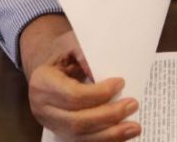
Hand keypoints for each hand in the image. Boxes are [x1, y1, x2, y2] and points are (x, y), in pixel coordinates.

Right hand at [21, 15, 141, 140]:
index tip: (121, 83)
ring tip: (134, 127)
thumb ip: (84, 54)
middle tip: (133, 104)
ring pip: (80, 137)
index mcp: (43, 82)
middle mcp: (42, 108)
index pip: (73, 95)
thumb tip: (99, 70)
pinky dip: (104, 139)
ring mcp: (51, 124)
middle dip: (109, 116)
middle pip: (77, 121)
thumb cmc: (64, 54)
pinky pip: (83, 141)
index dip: (99, 93)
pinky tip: (122, 135)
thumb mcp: (72, 44)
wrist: (49, 69)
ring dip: (110, 135)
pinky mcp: (60, 133)